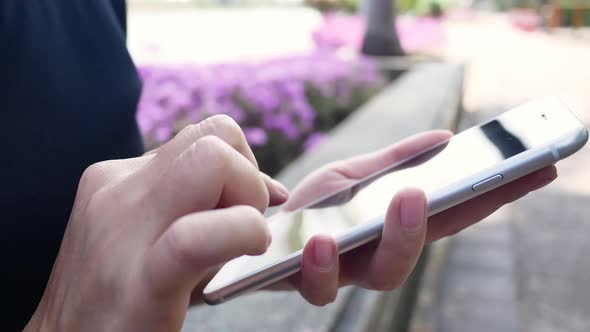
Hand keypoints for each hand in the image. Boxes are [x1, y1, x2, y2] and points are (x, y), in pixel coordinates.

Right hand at [25, 115, 287, 331]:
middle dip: (249, 176)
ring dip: (249, 201)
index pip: (208, 135)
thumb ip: (208, 203)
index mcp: (122, 177)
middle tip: (245, 227)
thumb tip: (274, 190)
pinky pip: (194, 237)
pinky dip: (240, 232)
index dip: (244, 166)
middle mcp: (118, 187)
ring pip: (213, 161)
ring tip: (243, 244)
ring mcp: (120, 226)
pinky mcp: (137, 281)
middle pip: (217, 135)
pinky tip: (251, 248)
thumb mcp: (159, 236)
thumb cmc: (126, 297)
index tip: (249, 208)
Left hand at [276, 130, 556, 304]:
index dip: (498, 193)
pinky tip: (317, 239)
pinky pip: (320, 285)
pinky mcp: (308, 282)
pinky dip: (322, 265)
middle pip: (428, 245)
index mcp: (397, 226)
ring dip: (397, 240)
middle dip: (449, 214)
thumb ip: (395, 161)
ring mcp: (348, 272)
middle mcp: (380, 254)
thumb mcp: (353, 176)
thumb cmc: (312, 207)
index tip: (537, 168)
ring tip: (401, 199)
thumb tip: (447, 138)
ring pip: (386, 274)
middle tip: (438, 185)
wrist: (257, 229)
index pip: (457, 210)